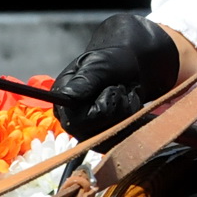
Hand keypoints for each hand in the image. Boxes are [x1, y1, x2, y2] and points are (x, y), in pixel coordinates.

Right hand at [49, 14, 179, 137]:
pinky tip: (129, 102)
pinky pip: (124, 135)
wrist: (132, 64)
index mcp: (63, 102)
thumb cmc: (112, 60)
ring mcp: (89, 130)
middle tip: (118, 87)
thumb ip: (84, 81)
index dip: (100, 106)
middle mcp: (72, 121)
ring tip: (123, 93)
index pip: (77, 121)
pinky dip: (132, 116)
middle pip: (98, 131)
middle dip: (116, 106)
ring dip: (126, 110)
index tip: (111, 87)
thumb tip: (66, 97)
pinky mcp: (105, 135)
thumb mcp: (99, 64)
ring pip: (114, 133)